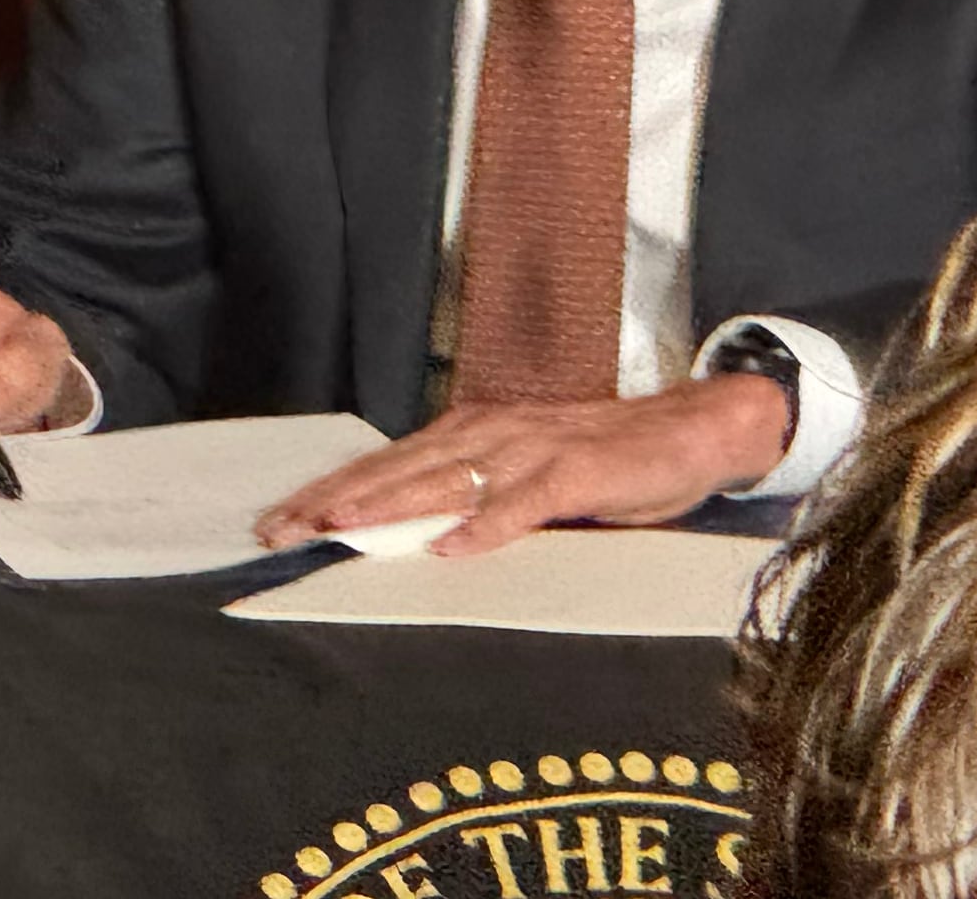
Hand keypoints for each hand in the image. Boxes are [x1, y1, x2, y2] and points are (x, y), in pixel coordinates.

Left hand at [255, 376, 792, 559]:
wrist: (693, 430)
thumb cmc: (608, 459)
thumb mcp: (527, 476)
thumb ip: (474, 495)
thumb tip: (410, 535)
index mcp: (477, 433)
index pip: (391, 463)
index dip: (336, 489)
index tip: (283, 518)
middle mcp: (495, 431)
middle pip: (402, 467)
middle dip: (338, 498)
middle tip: (282, 526)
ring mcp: (535, 447)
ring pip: (448, 477)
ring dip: (390, 504)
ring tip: (340, 527)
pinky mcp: (578, 470)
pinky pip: (525, 500)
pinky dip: (488, 523)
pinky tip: (451, 546)